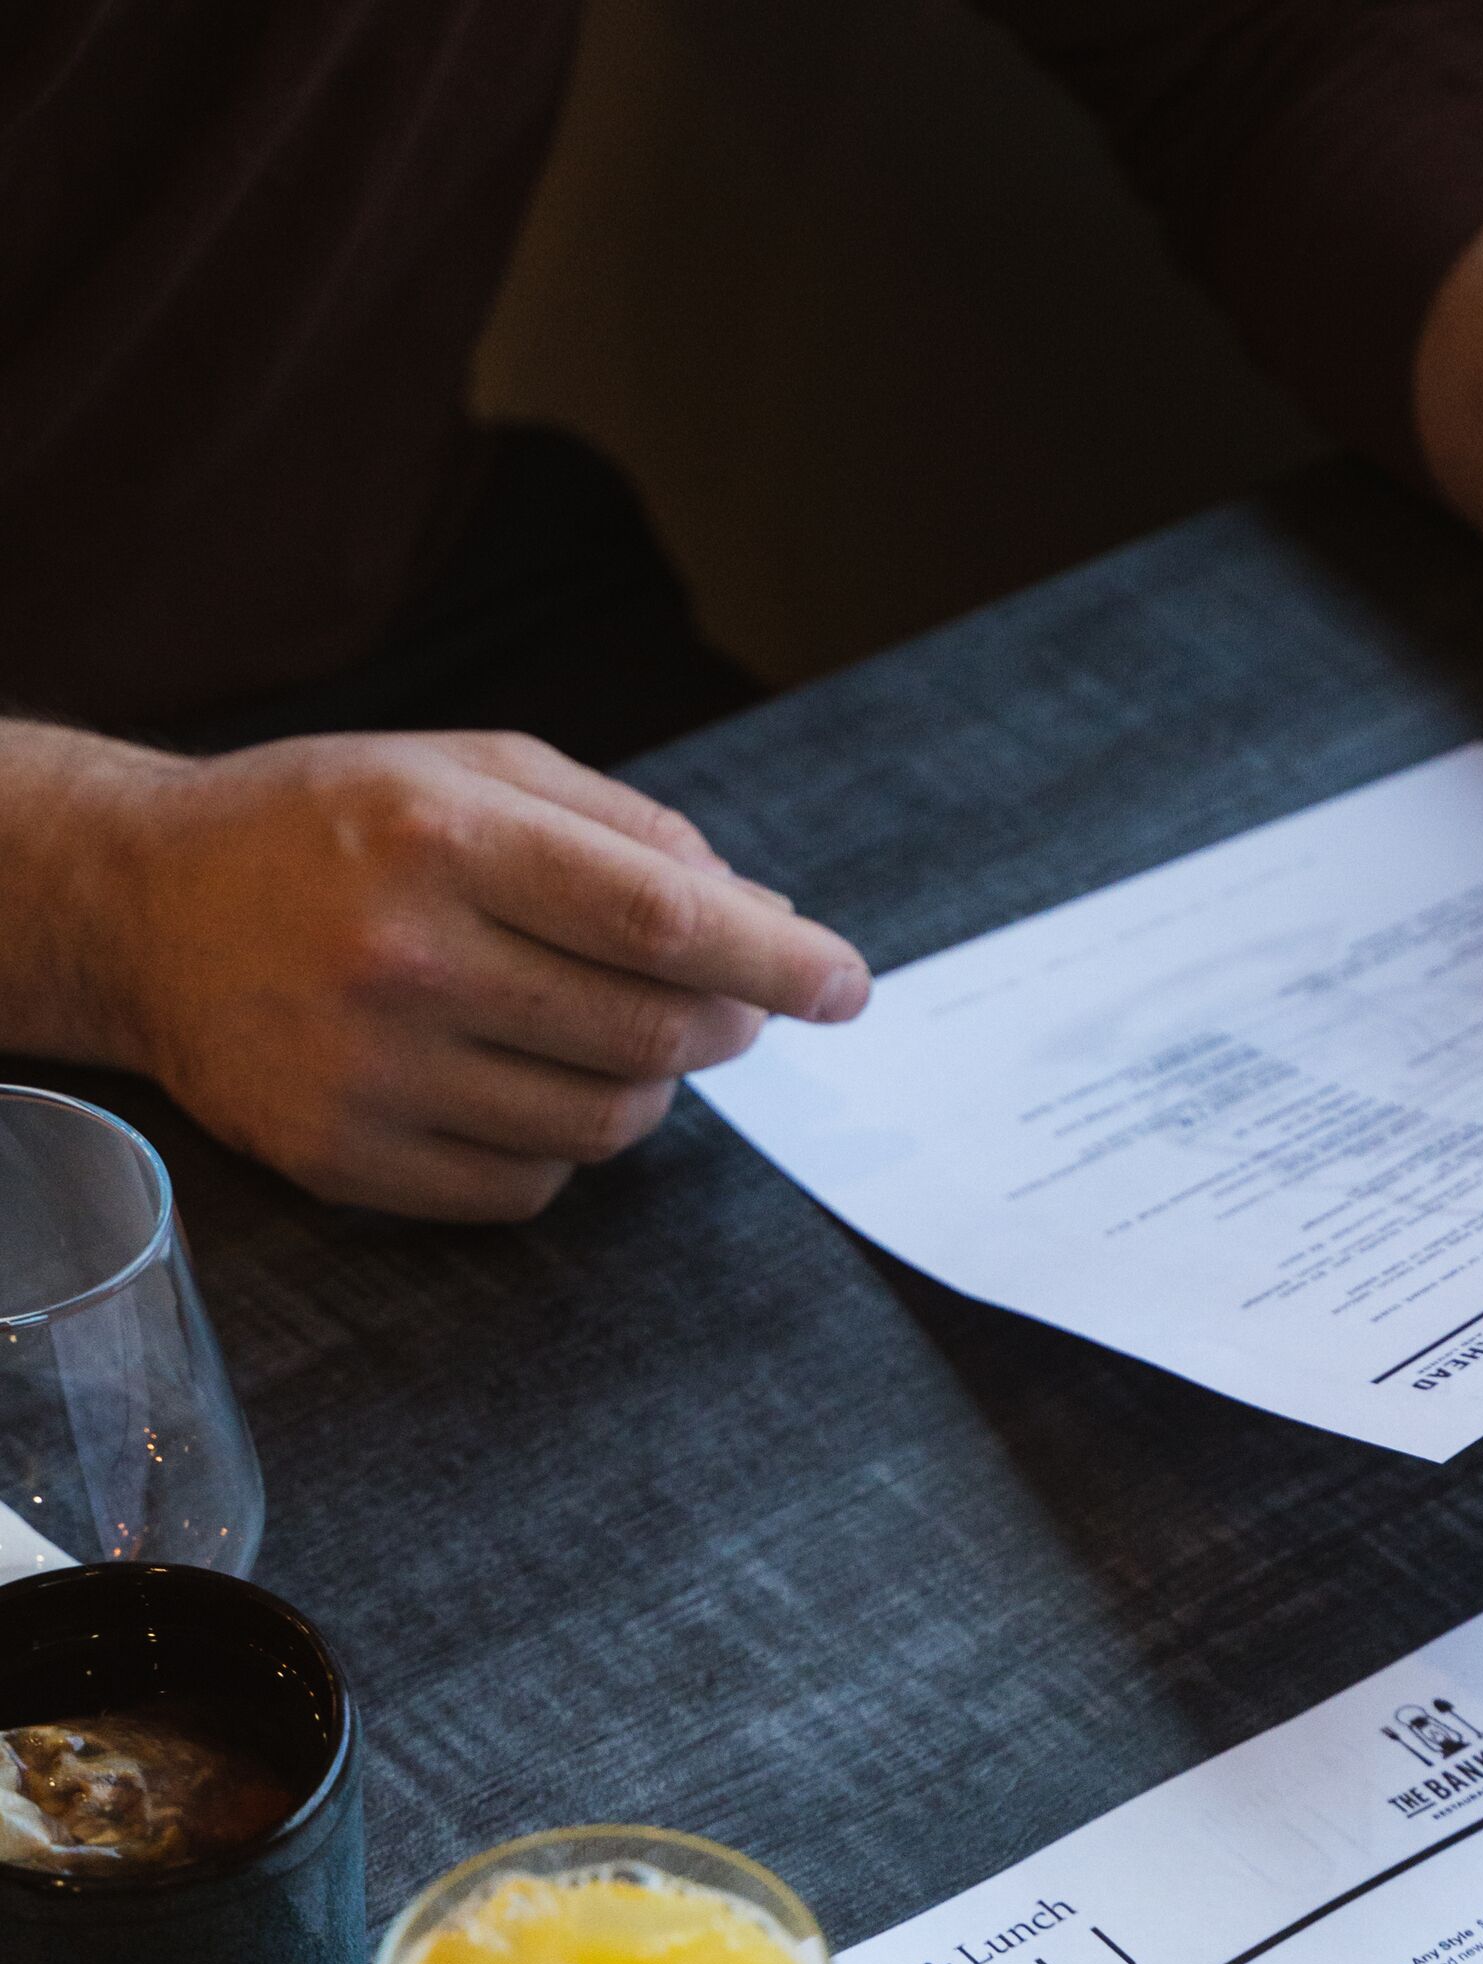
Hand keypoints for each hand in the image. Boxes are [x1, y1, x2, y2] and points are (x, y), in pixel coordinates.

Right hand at [64, 727, 868, 1221]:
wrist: (145, 906)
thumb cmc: (331, 827)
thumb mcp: (467, 769)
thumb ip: (622, 828)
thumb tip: (765, 912)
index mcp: (444, 835)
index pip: (664, 919)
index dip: (779, 961)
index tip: (847, 985)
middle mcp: (406, 957)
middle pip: (651, 1034)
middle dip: (726, 1024)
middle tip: (733, 1005)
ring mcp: (373, 1072)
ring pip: (605, 1122)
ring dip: (649, 1087)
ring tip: (617, 1034)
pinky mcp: (348, 1160)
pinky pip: (532, 1185)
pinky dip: (563, 1142)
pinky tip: (526, 1083)